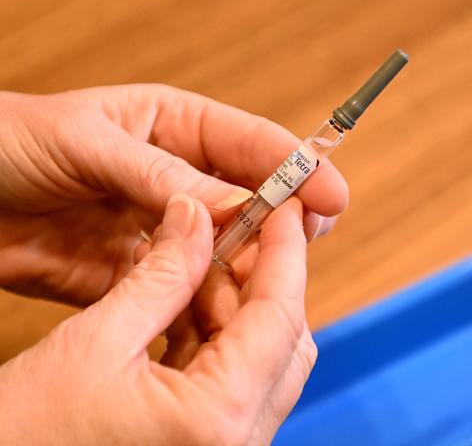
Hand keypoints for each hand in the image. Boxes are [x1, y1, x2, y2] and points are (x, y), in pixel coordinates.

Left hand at [0, 85, 347, 304]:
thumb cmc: (9, 143)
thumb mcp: (90, 143)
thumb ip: (163, 177)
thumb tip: (237, 208)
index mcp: (174, 127)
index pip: (252, 144)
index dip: (297, 168)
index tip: (333, 195)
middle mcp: (177, 179)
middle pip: (249, 205)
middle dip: (278, 229)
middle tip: (300, 253)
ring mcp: (161, 228)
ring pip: (222, 254)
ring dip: (241, 273)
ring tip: (252, 296)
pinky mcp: (138, 272)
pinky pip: (183, 289)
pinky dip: (203, 305)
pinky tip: (214, 318)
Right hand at [0, 194, 314, 443]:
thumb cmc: (27, 433)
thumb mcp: (97, 340)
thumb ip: (162, 274)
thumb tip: (196, 213)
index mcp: (219, 417)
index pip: (281, 316)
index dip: (287, 252)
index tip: (286, 207)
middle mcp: (238, 441)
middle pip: (284, 339)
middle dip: (262, 278)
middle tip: (235, 228)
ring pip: (262, 357)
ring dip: (234, 304)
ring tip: (199, 257)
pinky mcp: (207, 443)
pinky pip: (233, 379)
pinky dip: (215, 334)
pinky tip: (184, 299)